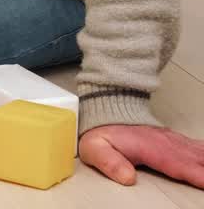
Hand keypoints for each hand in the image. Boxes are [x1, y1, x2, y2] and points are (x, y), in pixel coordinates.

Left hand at [80, 124, 203, 187]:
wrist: (107, 109)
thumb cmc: (103, 132)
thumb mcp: (95, 148)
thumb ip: (110, 163)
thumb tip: (126, 178)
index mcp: (152, 149)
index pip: (179, 166)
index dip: (197, 175)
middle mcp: (168, 145)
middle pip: (198, 161)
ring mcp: (175, 142)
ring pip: (202, 153)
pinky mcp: (178, 142)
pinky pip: (200, 149)